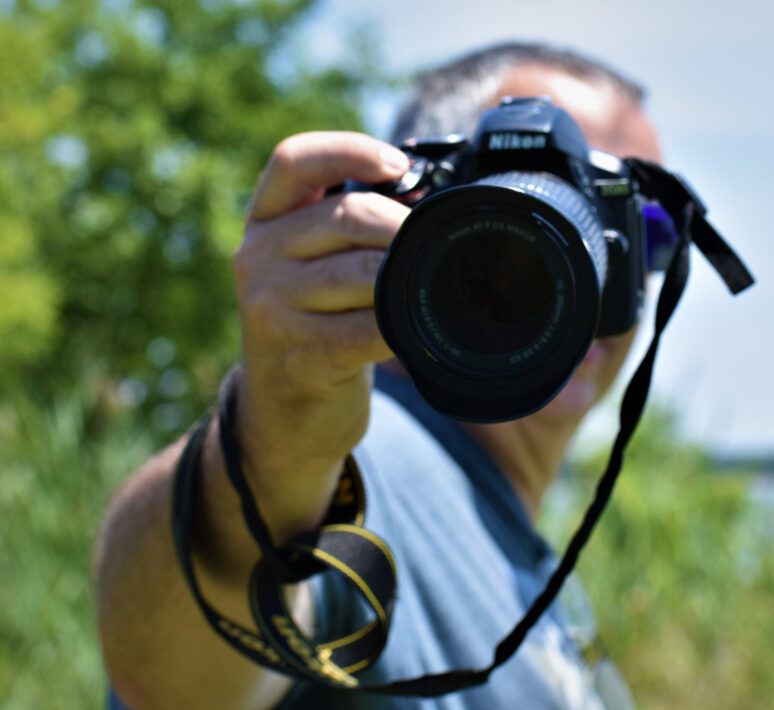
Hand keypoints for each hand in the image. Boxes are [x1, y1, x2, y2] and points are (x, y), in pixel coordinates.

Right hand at [231, 131, 410, 487]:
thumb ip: (341, 226)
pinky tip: (417, 330)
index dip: (349, 150)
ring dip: (410, 279)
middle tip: (436, 247)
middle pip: (349, 216)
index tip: (398, 163)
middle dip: (405, 227)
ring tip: (428, 289)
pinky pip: (373, 326)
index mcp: (263, 223)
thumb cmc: (314, 327)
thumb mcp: (307, 267)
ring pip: (368, 272)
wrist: (283, 414)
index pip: (294, 161)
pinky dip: (406, 325)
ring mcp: (272, 309)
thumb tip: (424, 196)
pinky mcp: (302, 356)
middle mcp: (257, 258)